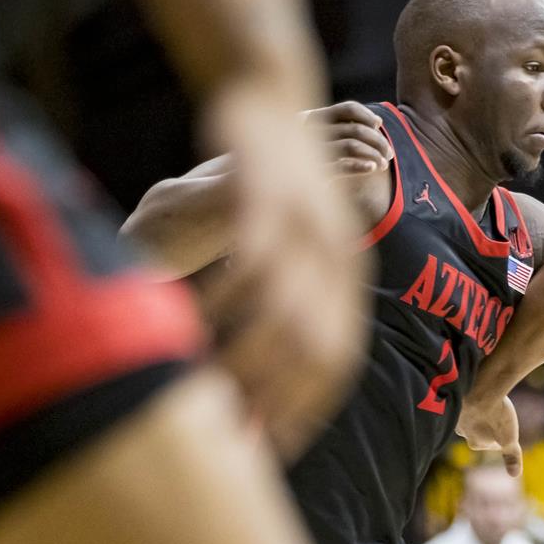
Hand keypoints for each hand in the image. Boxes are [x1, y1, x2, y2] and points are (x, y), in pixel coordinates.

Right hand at [199, 82, 369, 457]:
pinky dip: (223, 296)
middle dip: (273, 400)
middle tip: (235, 434)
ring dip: (244, 357)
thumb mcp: (297, 245)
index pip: (337, 362)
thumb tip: (275, 363)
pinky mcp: (268, 196)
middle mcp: (337, 258)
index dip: (305, 409)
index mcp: (348, 276)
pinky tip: (196, 324)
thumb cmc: (274, 184)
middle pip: (313, 348)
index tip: (275, 448)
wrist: (268, 95)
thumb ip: (293, 301)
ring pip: (281, 311)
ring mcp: (306, 226)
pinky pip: (249, 259)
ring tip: (209, 389)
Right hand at [303, 100, 391, 181]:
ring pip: (353, 146)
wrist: (282, 186)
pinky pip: (343, 166)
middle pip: (356, 129)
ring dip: (374, 154)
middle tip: (390, 154)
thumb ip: (346, 126)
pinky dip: (362, 166)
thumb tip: (379, 121)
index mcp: (313, 118)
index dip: (368, 116)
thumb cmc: (308, 157)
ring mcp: (312, 152)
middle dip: (378, 141)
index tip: (379, 126)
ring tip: (384, 164)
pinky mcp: (315, 174)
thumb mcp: (322, 137)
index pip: (348, 109)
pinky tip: (372, 168)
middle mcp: (311, 131)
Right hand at [458, 393, 521, 473]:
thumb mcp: (509, 439)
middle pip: (478, 429)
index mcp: (475, 443)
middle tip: (496, 412)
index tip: (505, 426)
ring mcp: (457, 415)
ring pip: (470, 415)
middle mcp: (462, 431)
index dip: (500, 434)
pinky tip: (479, 393)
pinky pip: (464, 400)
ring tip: (488, 402)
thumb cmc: (498, 416)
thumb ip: (512, 456)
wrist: (482, 390)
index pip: (490, 442)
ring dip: (478, 410)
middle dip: (487, 422)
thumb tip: (515, 475)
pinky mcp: (454, 398)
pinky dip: (471, 399)